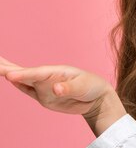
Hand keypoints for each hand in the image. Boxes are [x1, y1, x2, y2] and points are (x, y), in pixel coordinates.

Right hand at [0, 55, 116, 117]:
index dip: (24, 74)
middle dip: (8, 67)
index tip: (9, 75)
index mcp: (57, 72)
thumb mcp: (84, 87)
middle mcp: (47, 78)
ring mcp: (43, 87)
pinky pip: (27, 89)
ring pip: (22, 79)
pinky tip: (8, 78)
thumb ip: (69, 88)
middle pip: (24, 71)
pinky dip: (17, 83)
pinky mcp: (43, 96)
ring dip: (8, 73)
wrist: (96, 98)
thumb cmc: (92, 87)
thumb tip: (55, 89)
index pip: (37, 73)